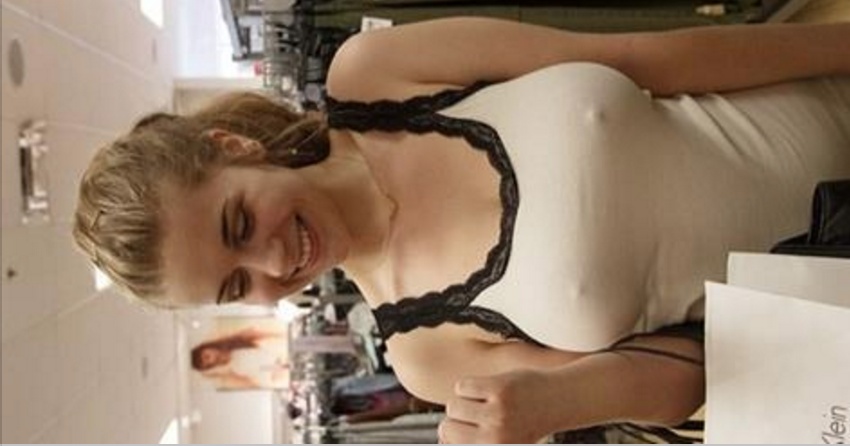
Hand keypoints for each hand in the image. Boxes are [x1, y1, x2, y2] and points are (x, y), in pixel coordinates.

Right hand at [438, 369, 554, 443]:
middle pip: (447, 426)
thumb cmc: (522, 421)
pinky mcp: (499, 389)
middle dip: (458, 418)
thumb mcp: (499, 440)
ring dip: (465, 401)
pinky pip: (462, 386)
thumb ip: (473, 441)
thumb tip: (441, 439)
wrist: (559, 399)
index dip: (455, 432)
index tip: (474, 425)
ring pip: (453, 405)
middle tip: (480, 413)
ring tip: (487, 401)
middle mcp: (495, 438)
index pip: (449, 441)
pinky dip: (471, 386)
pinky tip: (489, 388)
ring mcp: (497, 414)